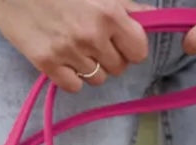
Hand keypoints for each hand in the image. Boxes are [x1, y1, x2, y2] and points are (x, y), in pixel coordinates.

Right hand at [0, 0, 149, 92]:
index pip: (138, 51)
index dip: (131, 47)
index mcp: (108, 11)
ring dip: (90, 67)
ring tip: (74, 45)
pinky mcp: (46, 63)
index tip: (120, 40)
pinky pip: (73, 86)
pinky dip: (70, 76)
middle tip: (92, 40)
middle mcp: (91, 34)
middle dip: (110, 57)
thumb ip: (124, 4)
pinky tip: (62, 57)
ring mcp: (68, 51)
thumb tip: (149, 17)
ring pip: (97, 79)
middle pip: (119, 68)